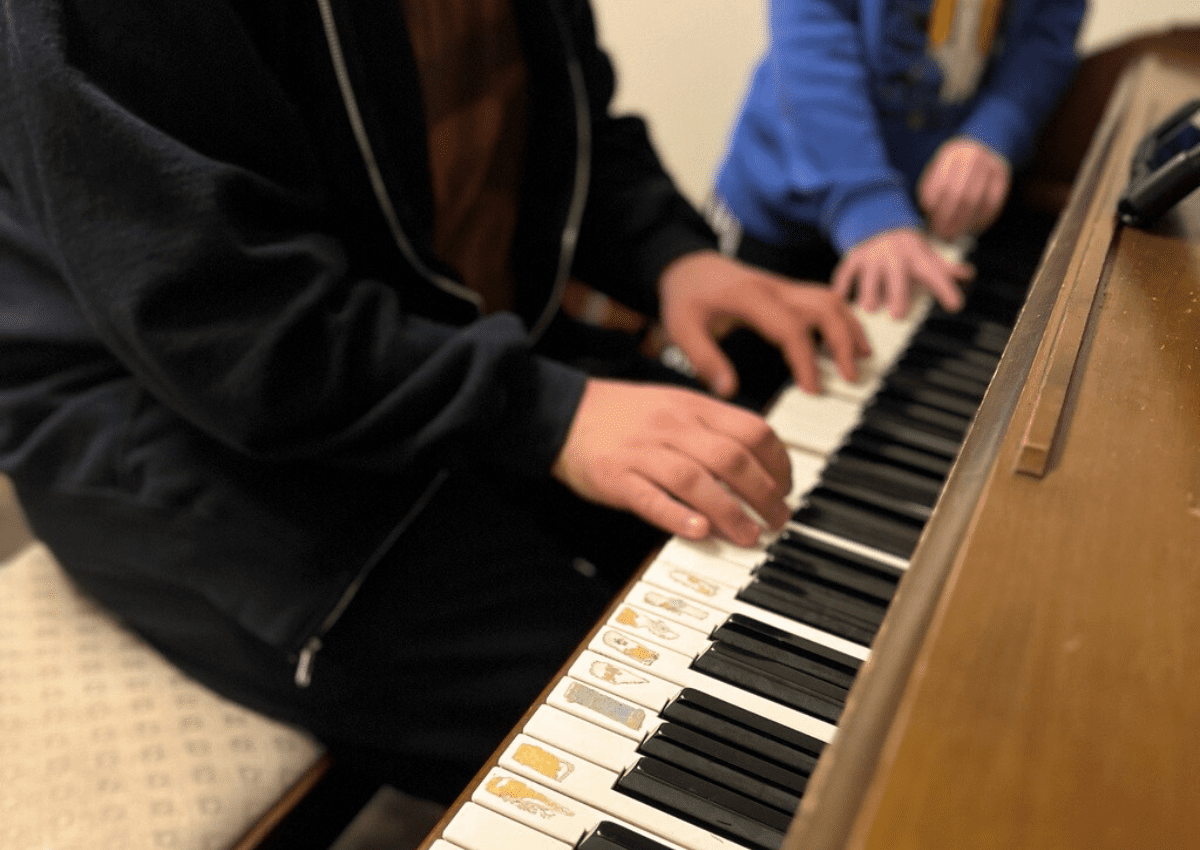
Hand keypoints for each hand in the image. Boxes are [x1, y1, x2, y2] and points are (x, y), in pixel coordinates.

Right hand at [551, 378, 792, 545]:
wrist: (564, 412)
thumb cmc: (624, 415)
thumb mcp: (674, 405)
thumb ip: (712, 429)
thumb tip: (758, 463)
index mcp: (692, 407)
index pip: (752, 431)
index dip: (779, 463)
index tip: (786, 487)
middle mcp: (672, 426)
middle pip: (732, 458)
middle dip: (764, 494)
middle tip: (777, 519)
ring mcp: (643, 452)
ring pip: (696, 480)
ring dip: (730, 511)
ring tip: (749, 535)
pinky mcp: (616, 477)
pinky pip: (650, 498)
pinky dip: (677, 516)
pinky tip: (699, 532)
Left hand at [658, 250, 869, 398]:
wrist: (688, 266)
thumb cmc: (686, 297)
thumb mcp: (681, 328)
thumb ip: (703, 359)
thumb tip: (727, 390)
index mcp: (750, 297)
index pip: (790, 328)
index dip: (806, 360)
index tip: (813, 389)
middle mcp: (774, 288)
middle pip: (823, 307)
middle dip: (843, 342)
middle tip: (850, 377)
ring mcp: (784, 287)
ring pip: (830, 299)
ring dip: (850, 327)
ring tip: (862, 358)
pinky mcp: (788, 291)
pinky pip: (824, 299)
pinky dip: (842, 317)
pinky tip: (849, 339)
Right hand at [832, 228, 973, 318]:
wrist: (879, 219)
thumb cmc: (906, 246)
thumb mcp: (926, 253)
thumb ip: (945, 267)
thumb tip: (968, 273)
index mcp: (918, 257)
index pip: (935, 274)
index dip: (946, 289)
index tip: (955, 305)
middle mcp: (895, 256)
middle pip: (898, 276)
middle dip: (898, 294)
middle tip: (897, 315)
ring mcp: (873, 257)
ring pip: (870, 276)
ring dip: (868, 292)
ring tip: (868, 309)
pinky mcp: (854, 258)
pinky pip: (846, 272)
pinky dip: (841, 285)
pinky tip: (840, 299)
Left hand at [918, 137, 1010, 241]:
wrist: (976, 153)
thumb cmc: (950, 171)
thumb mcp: (936, 174)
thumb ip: (930, 193)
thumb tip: (930, 221)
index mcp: (951, 153)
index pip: (942, 186)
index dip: (936, 209)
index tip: (930, 226)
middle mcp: (972, 155)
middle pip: (960, 194)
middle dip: (950, 219)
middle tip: (943, 236)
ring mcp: (991, 163)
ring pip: (977, 200)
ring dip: (964, 223)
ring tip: (954, 236)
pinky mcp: (1003, 174)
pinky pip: (992, 203)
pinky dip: (981, 220)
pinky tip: (971, 230)